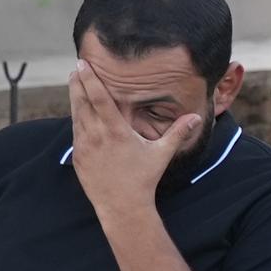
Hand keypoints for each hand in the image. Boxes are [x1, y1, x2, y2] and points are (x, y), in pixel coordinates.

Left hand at [65, 60, 194, 227]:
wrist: (122, 206)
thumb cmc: (144, 179)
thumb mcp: (161, 154)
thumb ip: (177, 132)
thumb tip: (196, 117)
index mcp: (116, 131)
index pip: (99, 98)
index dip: (90, 79)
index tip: (82, 64)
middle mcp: (96, 135)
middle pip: (82, 102)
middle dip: (78, 83)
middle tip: (77, 67)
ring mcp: (84, 146)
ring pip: (76, 115)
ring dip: (75, 97)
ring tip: (75, 82)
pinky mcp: (78, 156)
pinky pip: (75, 131)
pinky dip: (76, 117)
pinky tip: (78, 111)